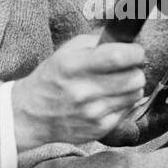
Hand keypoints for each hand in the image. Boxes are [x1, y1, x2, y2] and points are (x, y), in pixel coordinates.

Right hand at [12, 33, 146, 150]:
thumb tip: (125, 39)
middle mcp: (84, 91)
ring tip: (118, 83)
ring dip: (132, 87)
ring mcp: (93, 113)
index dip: (135, 52)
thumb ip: (95, 42)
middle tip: (128, 68)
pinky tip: (109, 99)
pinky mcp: (99, 129)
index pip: (118, 57)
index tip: (136, 51)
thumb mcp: (66, 52)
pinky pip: (127, 110)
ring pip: (135, 95)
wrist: (31, 115)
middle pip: (134, 78)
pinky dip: (123, 102)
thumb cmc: (51, 79)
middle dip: (136, 69)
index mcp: (74, 66)